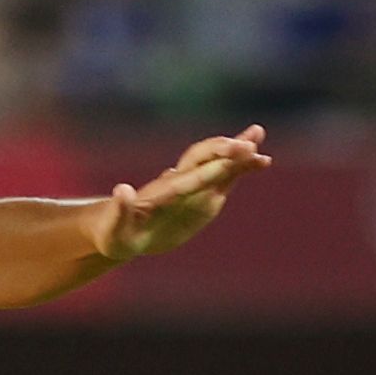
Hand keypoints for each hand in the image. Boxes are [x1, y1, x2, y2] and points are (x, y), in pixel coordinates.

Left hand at [94, 128, 272, 261]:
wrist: (121, 232)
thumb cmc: (114, 232)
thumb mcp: (113, 226)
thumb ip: (118, 209)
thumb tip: (121, 190)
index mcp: (163, 191)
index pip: (189, 177)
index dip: (208, 169)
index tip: (229, 160)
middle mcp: (181, 182)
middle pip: (206, 160)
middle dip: (226, 153)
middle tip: (249, 146)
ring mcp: (194, 187)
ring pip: (220, 164)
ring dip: (240, 153)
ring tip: (261, 142)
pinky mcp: (203, 196)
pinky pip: (227, 178)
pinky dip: (243, 169)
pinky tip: (262, 162)